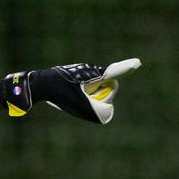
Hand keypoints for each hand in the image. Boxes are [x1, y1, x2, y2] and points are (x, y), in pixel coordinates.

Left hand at [0, 58, 141, 123]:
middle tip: (79, 96)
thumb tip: (107, 115)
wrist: (41, 85)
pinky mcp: (81, 78)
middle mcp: (93, 71)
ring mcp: (88, 74)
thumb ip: (98, 111)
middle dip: (99, 97)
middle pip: (107, 89)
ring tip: (72, 94)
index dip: (126, 67)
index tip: (137, 63)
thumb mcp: (79, 106)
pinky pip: (90, 91)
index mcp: (94, 74)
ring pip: (97, 91)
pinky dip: (84, 96)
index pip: (114, 72)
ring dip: (89, 97)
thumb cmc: (60, 94)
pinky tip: (71, 95)